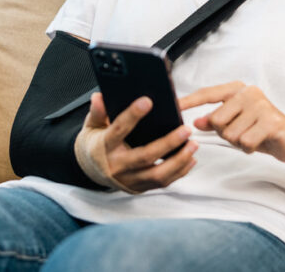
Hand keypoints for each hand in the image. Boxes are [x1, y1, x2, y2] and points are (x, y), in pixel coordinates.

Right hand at [74, 93, 197, 192]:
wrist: (90, 170)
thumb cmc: (95, 144)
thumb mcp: (91, 125)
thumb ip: (97, 111)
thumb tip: (99, 97)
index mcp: (104, 146)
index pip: (119, 129)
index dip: (132, 115)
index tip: (147, 101)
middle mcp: (117, 165)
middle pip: (145, 156)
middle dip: (168, 143)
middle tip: (185, 130)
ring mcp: (129, 179)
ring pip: (158, 174)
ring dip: (179, 160)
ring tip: (193, 144)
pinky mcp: (139, 187)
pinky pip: (162, 183)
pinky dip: (179, 171)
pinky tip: (190, 159)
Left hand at [179, 81, 284, 163]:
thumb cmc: (261, 130)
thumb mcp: (235, 125)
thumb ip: (215, 121)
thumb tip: (196, 122)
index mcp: (237, 90)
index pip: (207, 94)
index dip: (189, 101)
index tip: (173, 106)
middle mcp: (248, 93)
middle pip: (216, 120)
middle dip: (226, 133)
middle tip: (242, 132)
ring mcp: (260, 105)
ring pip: (230, 133)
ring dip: (239, 142)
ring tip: (253, 137)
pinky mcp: (271, 121)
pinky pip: (245, 141)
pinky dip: (250, 148)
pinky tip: (260, 142)